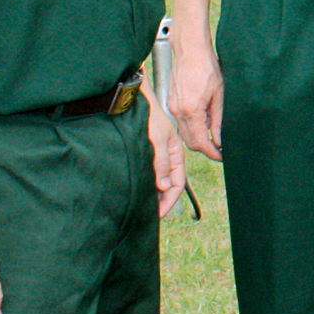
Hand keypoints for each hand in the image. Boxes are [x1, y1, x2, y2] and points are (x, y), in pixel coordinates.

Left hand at [146, 86, 187, 218]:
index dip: (170, 200)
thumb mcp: (158, 139)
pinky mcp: (145, 152)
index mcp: (176, 153)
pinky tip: (138, 189)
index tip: (159, 213)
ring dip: (153, 193)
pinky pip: (149, 172)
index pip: (178, 182)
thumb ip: (161, 163)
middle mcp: (167, 155)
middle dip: (162, 200)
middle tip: (149, 214)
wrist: (135, 99)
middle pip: (169, 183)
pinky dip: (146, 183)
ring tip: (143, 206)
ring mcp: (156, 154)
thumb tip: (164, 187)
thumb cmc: (148, 115)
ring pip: (158, 179)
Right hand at [169, 37, 223, 162]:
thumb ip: (218, 119)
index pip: (200, 142)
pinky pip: (181, 122)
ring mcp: (172, 107)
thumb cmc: (206, 67)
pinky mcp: (171, 102)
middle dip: (205, 148)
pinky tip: (204, 121)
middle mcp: (178, 112)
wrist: (189, 50)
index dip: (212, 152)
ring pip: (184, 133)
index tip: (222, 156)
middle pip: (190, 142)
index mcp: (190, 111)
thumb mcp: (219, 94)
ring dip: (198, 138)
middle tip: (220, 148)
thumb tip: (219, 138)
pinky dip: (192, 127)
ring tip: (214, 135)